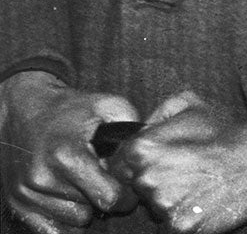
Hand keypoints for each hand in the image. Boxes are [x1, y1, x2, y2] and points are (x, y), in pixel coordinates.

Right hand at [0, 68, 139, 232]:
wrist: (25, 110)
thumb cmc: (71, 109)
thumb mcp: (107, 105)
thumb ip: (132, 126)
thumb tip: (148, 151)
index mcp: (67, 155)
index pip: (108, 197)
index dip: (126, 196)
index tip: (129, 188)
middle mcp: (43, 177)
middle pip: (91, 211)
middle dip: (104, 198)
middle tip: (104, 179)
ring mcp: (27, 193)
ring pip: (74, 220)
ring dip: (84, 206)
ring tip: (83, 181)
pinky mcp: (17, 203)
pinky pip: (52, 229)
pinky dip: (65, 217)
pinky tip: (70, 195)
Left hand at [110, 90, 246, 232]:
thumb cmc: (226, 128)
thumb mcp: (191, 104)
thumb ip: (157, 113)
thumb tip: (140, 129)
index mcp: (141, 149)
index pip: (118, 168)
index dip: (139, 167)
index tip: (162, 165)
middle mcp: (146, 178)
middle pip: (136, 191)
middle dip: (156, 185)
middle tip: (186, 174)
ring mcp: (162, 204)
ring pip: (154, 211)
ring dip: (172, 203)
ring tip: (200, 187)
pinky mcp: (180, 226)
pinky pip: (173, 226)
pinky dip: (187, 217)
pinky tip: (205, 201)